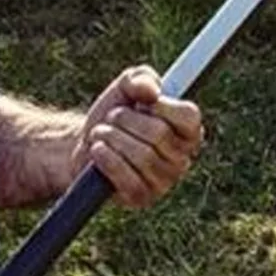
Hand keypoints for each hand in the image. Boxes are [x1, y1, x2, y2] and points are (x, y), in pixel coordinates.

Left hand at [72, 65, 203, 208]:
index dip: (164, 106)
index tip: (145, 102)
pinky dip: (108, 160)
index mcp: (187, 131)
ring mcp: (164, 182)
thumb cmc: (115, 115)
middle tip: (113, 117)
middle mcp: (182, 158)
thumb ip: (141, 78)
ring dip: (112, 139)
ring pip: (142, 156)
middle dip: (127, 120)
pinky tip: (98, 150)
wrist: (86, 145)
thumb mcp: (126, 86)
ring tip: (101, 134)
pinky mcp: (142, 198)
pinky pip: (129, 179)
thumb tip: (151, 91)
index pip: (190, 117)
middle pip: (159, 134)